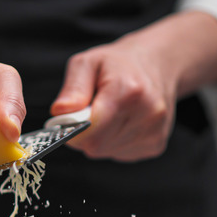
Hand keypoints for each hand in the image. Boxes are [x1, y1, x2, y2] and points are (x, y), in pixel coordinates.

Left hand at [50, 11, 216, 161]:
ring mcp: (154, 132)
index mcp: (128, 91)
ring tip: (109, 114)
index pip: (91, 130)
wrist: (157, 64)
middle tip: (90, 113)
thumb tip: (60, 112)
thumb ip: (73, 88)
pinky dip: (114, 143)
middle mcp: (147, 113)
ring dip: (100, 138)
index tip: (71, 118)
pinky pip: (120, 154)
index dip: (74, 129)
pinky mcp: (156, 146)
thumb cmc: (117, 64)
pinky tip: (122, 123)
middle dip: (85, 133)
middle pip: (96, 145)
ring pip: (106, 152)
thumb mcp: (88, 62)